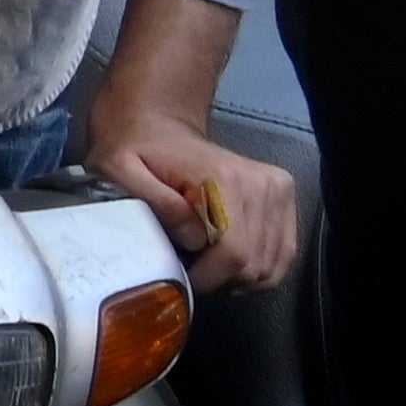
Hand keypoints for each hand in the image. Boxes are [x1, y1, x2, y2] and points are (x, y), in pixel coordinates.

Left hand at [90, 118, 302, 290]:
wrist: (159, 126)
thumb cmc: (134, 151)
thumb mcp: (120, 171)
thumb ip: (156, 203)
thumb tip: (193, 237)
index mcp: (224, 180)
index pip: (233, 253)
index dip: (208, 277)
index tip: (182, 278)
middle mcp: (261, 184)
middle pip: (254, 263)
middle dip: (221, 279)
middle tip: (192, 269)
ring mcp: (277, 189)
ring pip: (271, 264)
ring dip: (240, 276)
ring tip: (208, 264)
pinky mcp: (284, 195)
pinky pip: (284, 252)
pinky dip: (259, 267)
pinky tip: (231, 262)